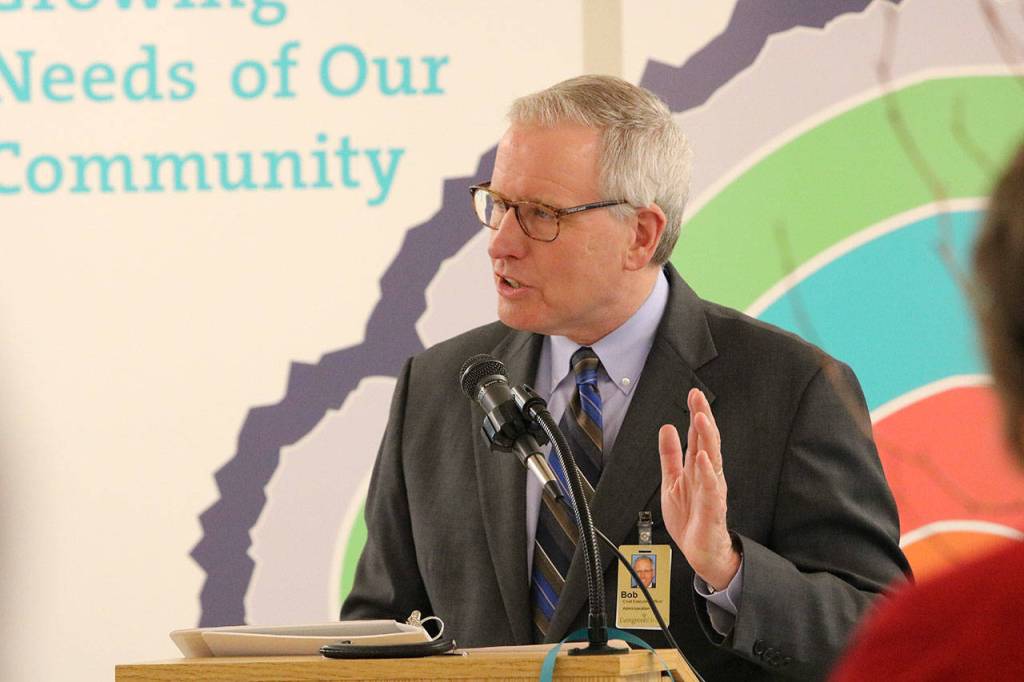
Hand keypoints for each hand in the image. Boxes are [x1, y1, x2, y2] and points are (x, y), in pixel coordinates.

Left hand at [658, 388, 740, 590]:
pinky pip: (711, 489)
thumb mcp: (672, 480)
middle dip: (703, 418)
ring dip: (707, 438)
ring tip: (701, 418)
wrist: (701, 552)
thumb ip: (670, 455)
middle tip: (698, 396)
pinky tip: (702, 458)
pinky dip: (707, 473)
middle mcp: (707, 475)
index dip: (697, 414)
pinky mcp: (712, 509)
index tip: (693, 393)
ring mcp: (712, 491)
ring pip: (711, 460)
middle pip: (707, 441)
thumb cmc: (691, 517)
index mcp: (698, 468)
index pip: (699, 436)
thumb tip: (667, 428)